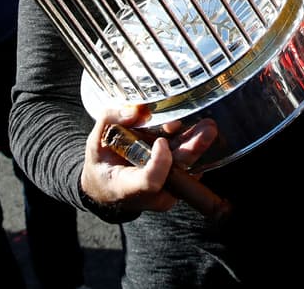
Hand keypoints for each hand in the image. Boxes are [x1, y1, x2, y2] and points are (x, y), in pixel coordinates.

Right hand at [79, 105, 217, 218]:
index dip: (160, 162)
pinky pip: (186, 163)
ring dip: (197, 145)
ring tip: (208, 126)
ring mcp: (165, 188)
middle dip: (193, 150)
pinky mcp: (173, 180)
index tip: (160, 141)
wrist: (107, 187)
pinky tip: (196, 128)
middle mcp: (151, 192)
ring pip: (186, 167)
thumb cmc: (101, 165)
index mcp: (127, 186)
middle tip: (207, 130)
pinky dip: (189, 144)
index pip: (150, 181)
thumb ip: (110, 121)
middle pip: (177, 173)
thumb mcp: (95, 142)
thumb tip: (136, 111)